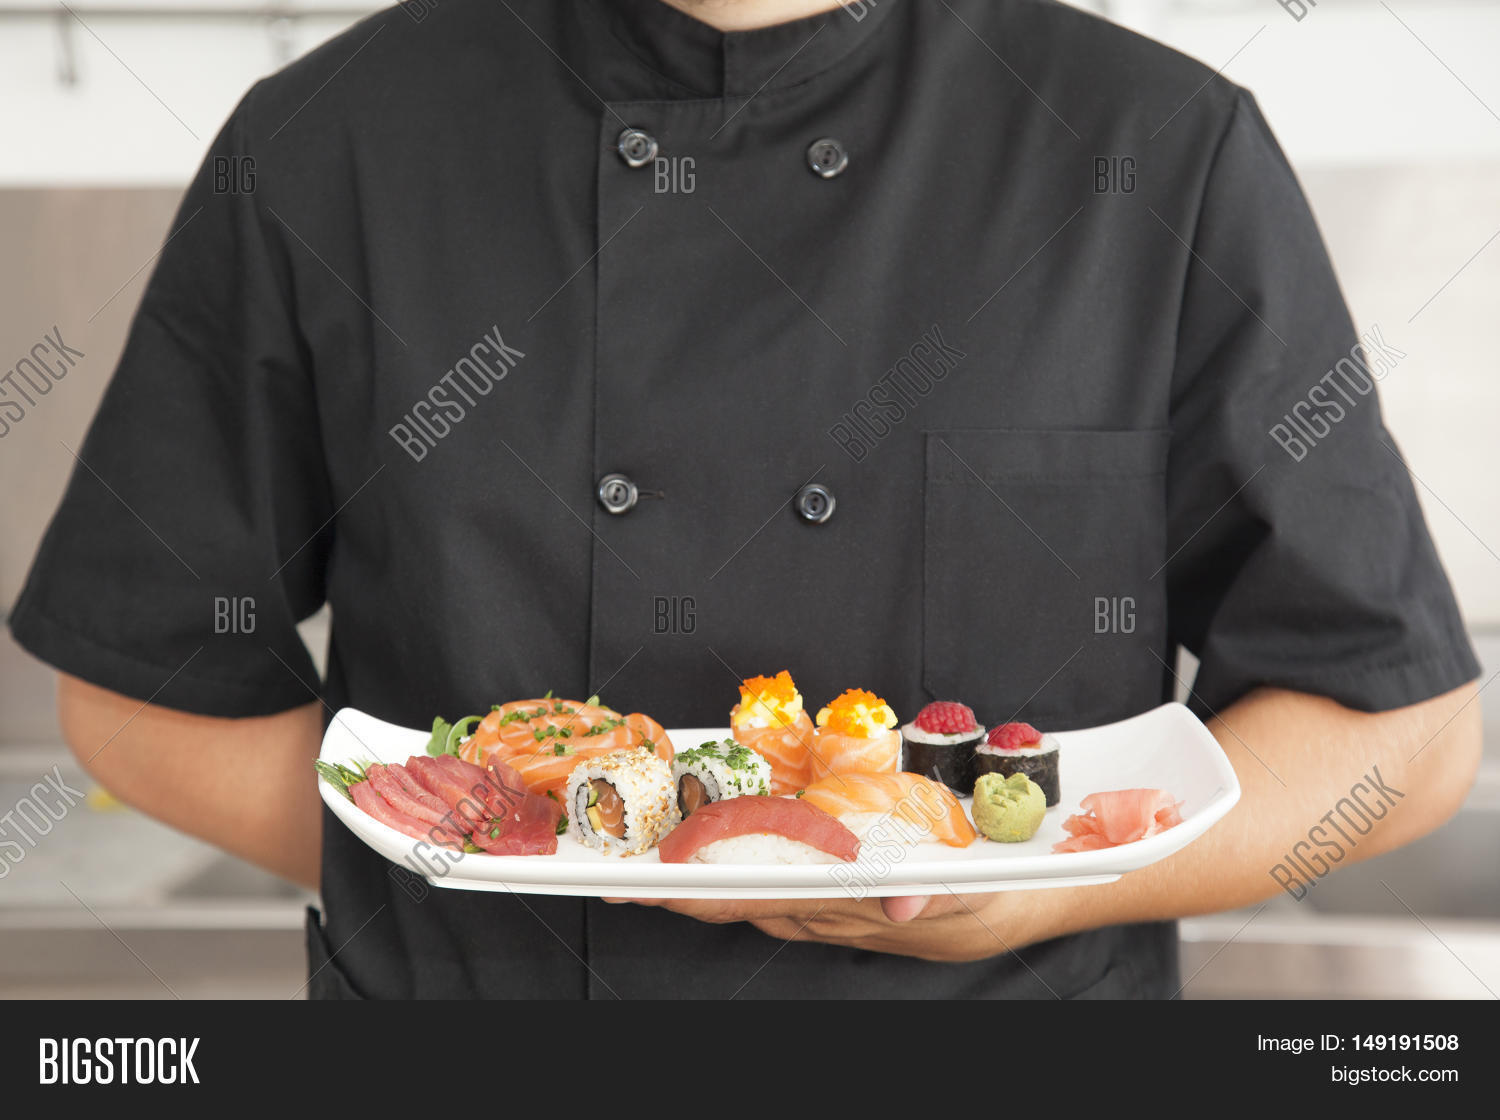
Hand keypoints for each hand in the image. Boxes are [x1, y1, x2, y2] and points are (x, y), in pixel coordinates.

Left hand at [604, 891, 1035, 962]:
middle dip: (668, 886)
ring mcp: (821, 903)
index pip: (743, 900)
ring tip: (650, 848)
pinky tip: (721, 837)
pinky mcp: (832, 890)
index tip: (631, 884)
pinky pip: (772, 876)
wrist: (1008, 910)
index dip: (683, 892)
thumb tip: (895, 901)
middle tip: (611, 867)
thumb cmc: (981, 900)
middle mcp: (817, 909)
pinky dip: (738, 858)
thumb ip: (929, 899)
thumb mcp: (965, 898)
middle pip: (726, 899)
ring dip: (696, 873)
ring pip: (744, 888)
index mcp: (835, 906)